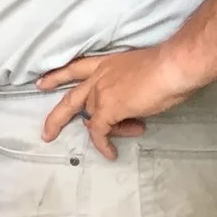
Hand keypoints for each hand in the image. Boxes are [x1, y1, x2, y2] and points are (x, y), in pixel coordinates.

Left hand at [37, 43, 203, 158]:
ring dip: (112, 129)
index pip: (76, 68)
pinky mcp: (107, 109)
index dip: (58, 77)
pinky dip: (104, 145)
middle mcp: (98, 77)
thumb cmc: (168, 65)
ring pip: (94, 118)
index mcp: (106, 63)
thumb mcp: (140, 73)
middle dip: (57, 118)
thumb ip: (128, 88)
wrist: (173, 66)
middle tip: (47, 133)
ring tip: (134, 129)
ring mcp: (100, 93)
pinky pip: (99, 132)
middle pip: (71, 99)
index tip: (42, 84)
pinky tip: (111, 153)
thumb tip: (129, 110)